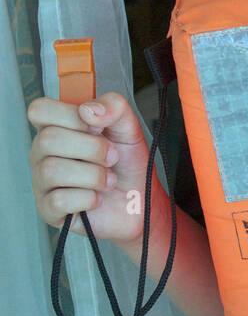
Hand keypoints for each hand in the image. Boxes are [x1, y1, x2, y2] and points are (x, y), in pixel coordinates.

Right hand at [28, 91, 152, 245]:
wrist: (138, 201)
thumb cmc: (126, 163)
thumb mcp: (128, 127)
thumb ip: (114, 106)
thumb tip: (89, 109)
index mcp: (58, 127)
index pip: (40, 110)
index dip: (68, 115)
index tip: (96, 126)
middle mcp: (44, 152)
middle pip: (47, 139)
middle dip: (91, 148)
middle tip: (112, 157)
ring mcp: (42, 181)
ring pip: (51, 170)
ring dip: (93, 175)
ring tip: (108, 180)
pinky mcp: (48, 209)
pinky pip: (58, 200)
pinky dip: (88, 198)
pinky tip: (97, 198)